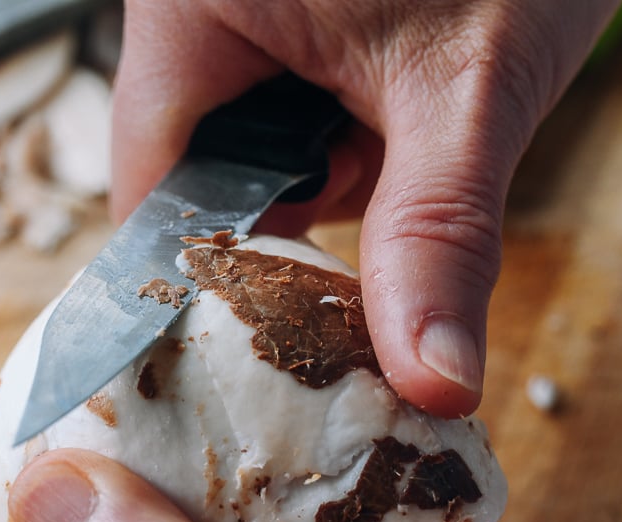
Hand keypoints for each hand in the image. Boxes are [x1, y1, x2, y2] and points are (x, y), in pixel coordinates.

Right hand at [111, 0, 621, 415]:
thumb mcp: (471, 87)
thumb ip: (438, 238)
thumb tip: (432, 384)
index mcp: (190, 12)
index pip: (150, 197)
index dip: (208, 287)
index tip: (270, 356)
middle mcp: (196, 16)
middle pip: (206, 186)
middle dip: (300, 225)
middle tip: (385, 205)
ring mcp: (242, 20)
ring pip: (261, 158)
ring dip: (341, 179)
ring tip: (412, 129)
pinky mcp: (293, 25)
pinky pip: (299, 120)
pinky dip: (356, 144)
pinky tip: (406, 118)